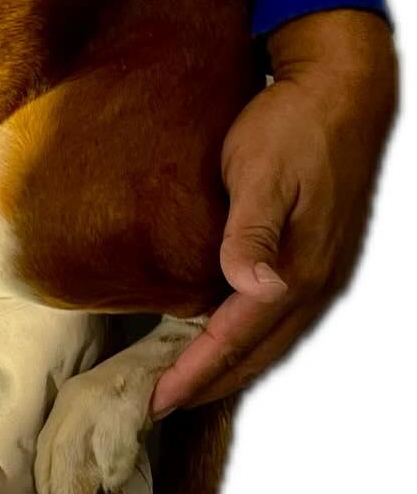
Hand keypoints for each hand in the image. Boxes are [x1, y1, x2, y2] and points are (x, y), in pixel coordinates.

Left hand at [151, 9, 396, 416]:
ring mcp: (317, 271)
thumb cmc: (292, 126)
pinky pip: (273, 316)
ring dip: (226, 366)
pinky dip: (242, 337)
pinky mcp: (312, 255)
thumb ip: (254, 232)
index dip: (194, 373)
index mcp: (298, 269)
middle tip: (157, 406)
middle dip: (207, 383)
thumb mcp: (263, 172)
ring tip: (182, 384)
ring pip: (268, 339)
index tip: (153, 401)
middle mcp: (312, 281)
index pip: (235, 339)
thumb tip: (257, 289)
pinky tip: (215, 335)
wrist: (340, 87)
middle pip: (255, 353)